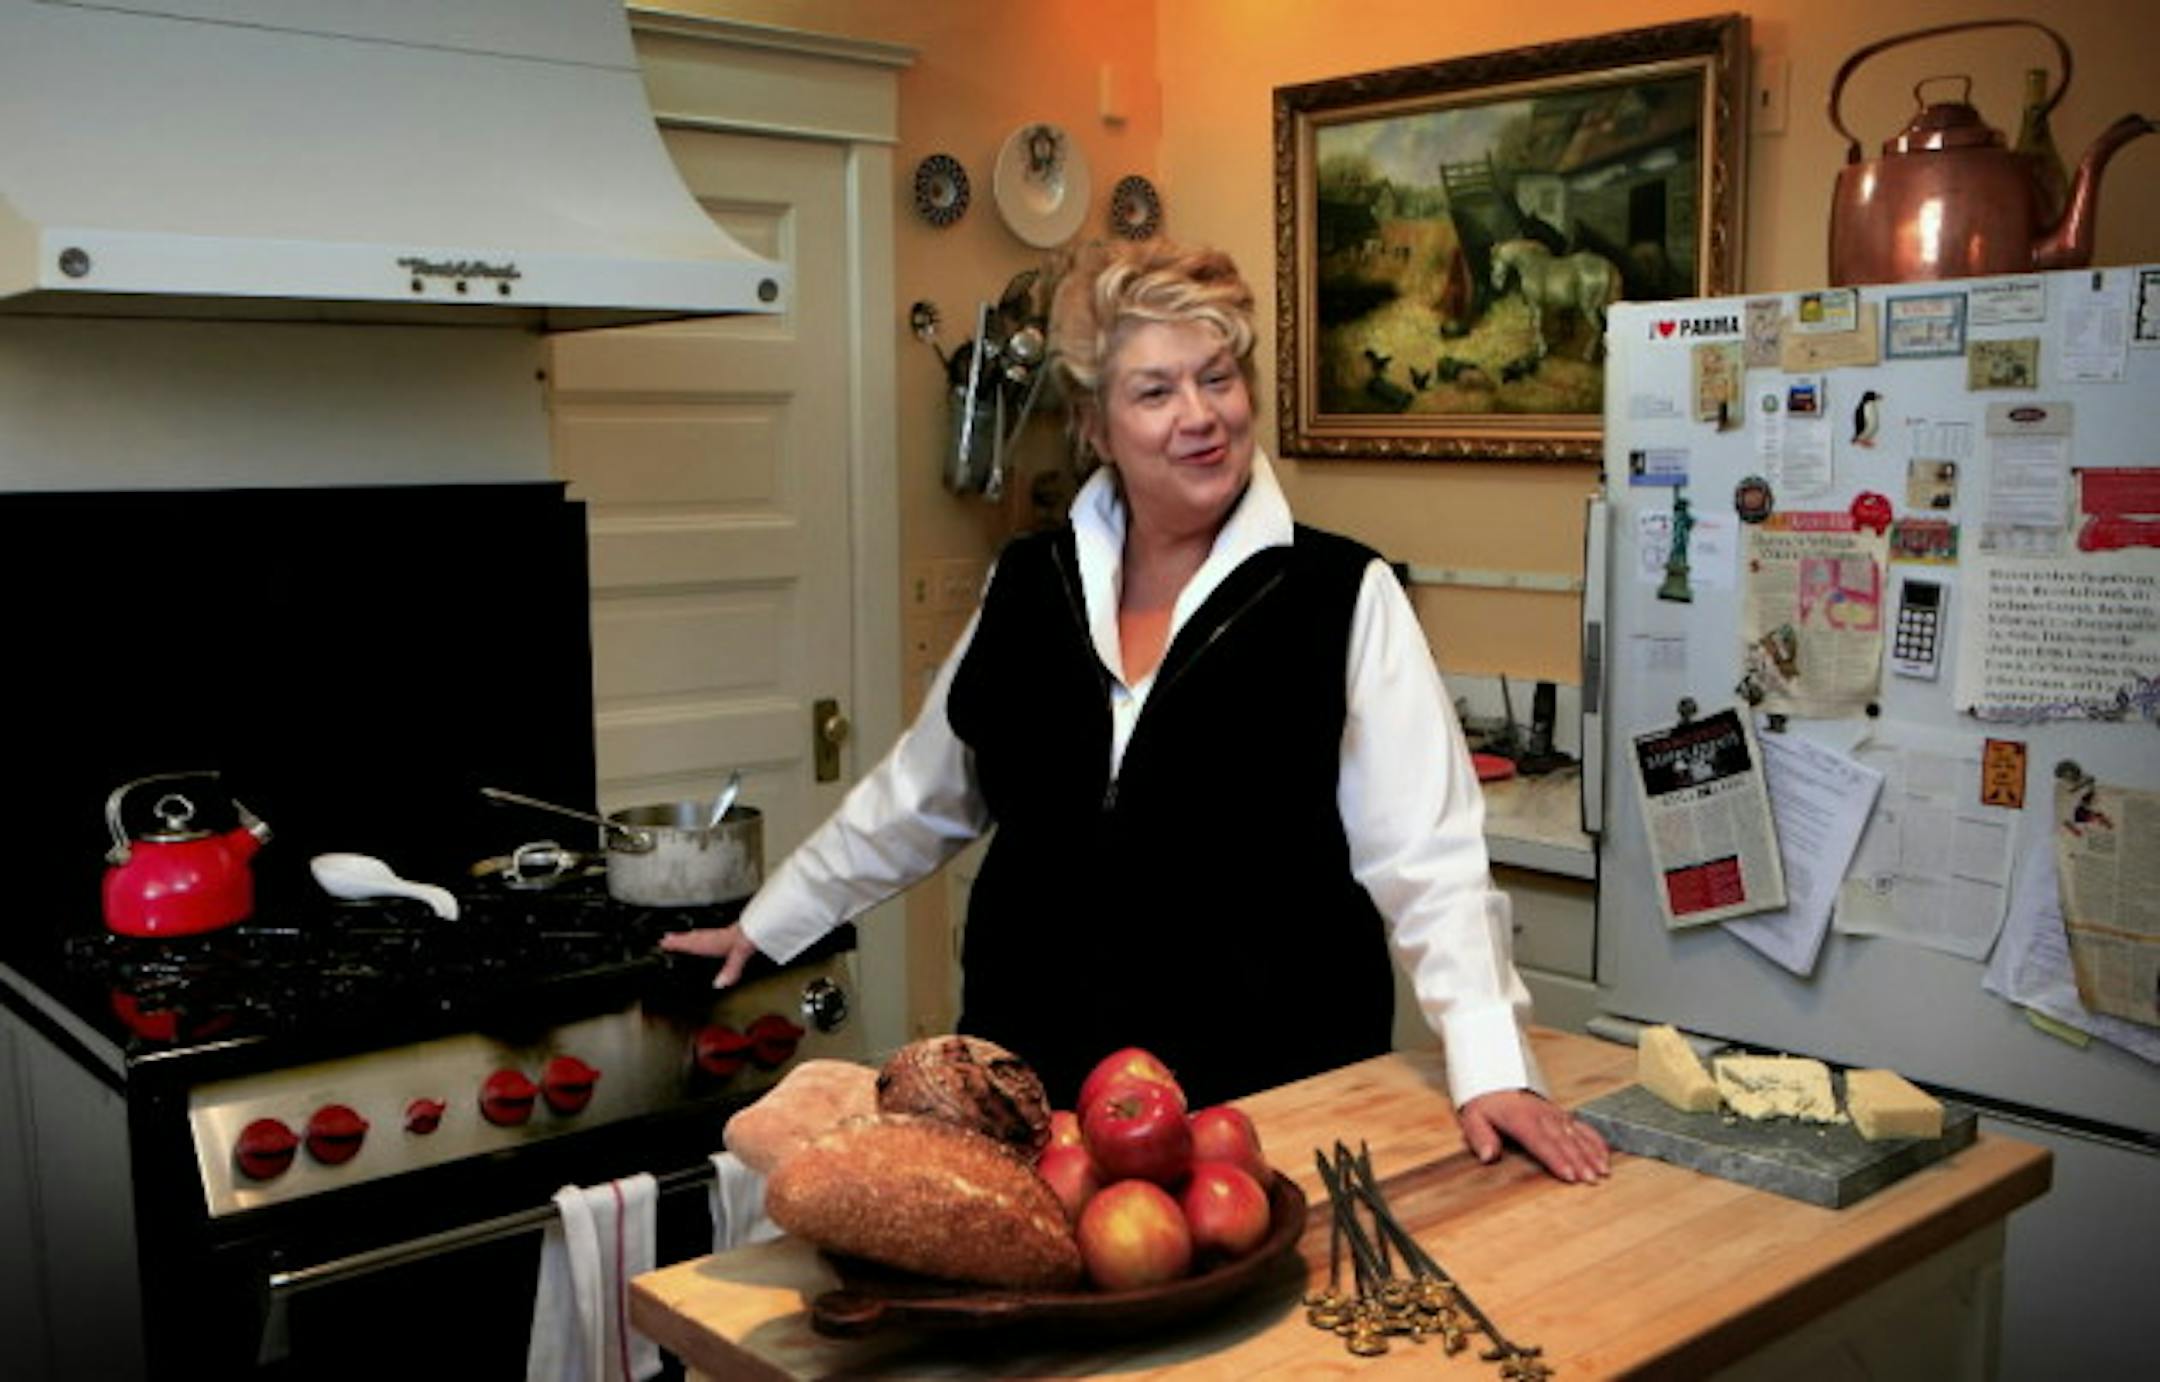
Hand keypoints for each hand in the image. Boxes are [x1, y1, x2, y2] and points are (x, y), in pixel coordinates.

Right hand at [658, 924, 758, 988]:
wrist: (761, 923)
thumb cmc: (750, 936)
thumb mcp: (739, 954)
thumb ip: (730, 970)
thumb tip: (719, 984)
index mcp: (714, 941)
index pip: (691, 943)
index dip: (677, 944)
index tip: (663, 943)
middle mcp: (714, 937)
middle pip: (692, 938)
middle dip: (677, 939)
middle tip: (664, 939)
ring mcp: (720, 934)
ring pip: (699, 935)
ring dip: (687, 936)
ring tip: (678, 937)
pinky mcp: (728, 933)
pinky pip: (708, 934)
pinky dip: (700, 936)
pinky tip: (704, 939)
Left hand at [1459, 1088, 1609, 1183]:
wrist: (1495, 1075)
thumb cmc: (1485, 1101)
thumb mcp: (1472, 1116)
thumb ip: (1479, 1137)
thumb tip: (1487, 1156)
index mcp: (1520, 1118)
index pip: (1540, 1141)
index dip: (1555, 1158)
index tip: (1569, 1174)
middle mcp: (1541, 1115)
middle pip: (1563, 1141)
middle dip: (1579, 1160)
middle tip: (1591, 1179)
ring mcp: (1554, 1114)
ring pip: (1576, 1135)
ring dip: (1591, 1153)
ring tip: (1602, 1171)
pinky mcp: (1561, 1115)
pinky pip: (1582, 1127)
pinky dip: (1595, 1141)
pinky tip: (1605, 1155)